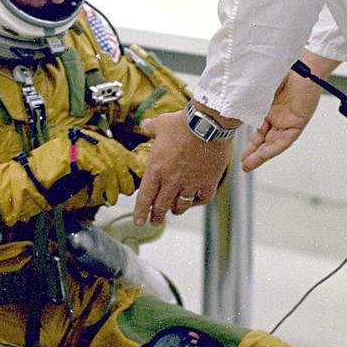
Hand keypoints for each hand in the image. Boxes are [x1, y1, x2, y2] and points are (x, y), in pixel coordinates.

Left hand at [133, 110, 231, 225]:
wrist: (207, 124)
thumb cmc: (182, 123)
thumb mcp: (161, 124)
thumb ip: (150, 127)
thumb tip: (144, 125)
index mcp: (156, 169)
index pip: (145, 198)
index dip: (140, 212)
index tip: (139, 222)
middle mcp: (171, 181)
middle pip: (161, 206)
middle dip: (156, 216)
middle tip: (155, 221)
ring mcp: (190, 183)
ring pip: (181, 206)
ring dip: (176, 210)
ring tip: (175, 211)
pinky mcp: (208, 182)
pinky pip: (203, 198)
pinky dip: (199, 200)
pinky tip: (198, 199)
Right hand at [240, 69, 320, 171]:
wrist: (303, 65)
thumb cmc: (283, 70)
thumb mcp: (258, 87)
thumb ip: (248, 99)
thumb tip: (231, 105)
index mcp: (267, 107)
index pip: (257, 129)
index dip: (249, 141)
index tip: (239, 150)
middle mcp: (277, 116)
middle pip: (264, 139)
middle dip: (253, 152)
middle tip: (243, 164)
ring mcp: (287, 120)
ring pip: (273, 143)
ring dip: (261, 155)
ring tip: (249, 165)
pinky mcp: (297, 123)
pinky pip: (284, 140)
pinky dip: (273, 149)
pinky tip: (263, 156)